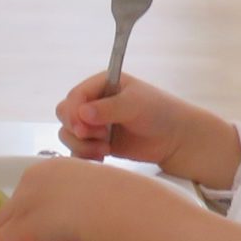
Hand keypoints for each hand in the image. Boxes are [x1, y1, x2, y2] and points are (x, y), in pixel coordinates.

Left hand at [0, 156, 126, 240]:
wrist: (119, 209)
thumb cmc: (120, 200)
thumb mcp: (96, 189)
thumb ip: (80, 196)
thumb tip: (80, 214)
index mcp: (52, 167)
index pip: (30, 190)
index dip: (38, 212)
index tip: (56, 226)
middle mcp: (31, 179)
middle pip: (13, 207)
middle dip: (25, 225)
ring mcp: (23, 202)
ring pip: (6, 225)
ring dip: (22, 240)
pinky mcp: (22, 227)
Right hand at [54, 73, 240, 185]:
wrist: (176, 139)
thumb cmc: (160, 113)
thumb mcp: (135, 104)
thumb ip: (108, 108)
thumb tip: (81, 113)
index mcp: (101, 84)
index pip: (75, 95)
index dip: (73, 112)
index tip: (82, 127)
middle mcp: (94, 102)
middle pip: (65, 114)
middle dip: (76, 129)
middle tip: (97, 137)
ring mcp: (95, 124)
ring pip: (68, 134)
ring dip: (81, 145)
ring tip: (105, 150)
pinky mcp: (97, 143)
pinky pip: (78, 149)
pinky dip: (85, 155)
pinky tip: (103, 156)